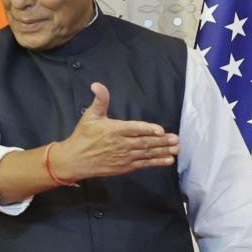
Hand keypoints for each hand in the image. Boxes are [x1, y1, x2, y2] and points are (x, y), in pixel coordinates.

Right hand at [53, 82, 179, 180]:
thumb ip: (100, 100)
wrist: (75, 160)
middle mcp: (121, 144)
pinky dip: (156, 162)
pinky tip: (168, 160)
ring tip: (176, 148)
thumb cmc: (83, 136)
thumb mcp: (90, 115)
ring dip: (162, 151)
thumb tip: (97, 85)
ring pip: (146, 153)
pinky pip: (143, 164)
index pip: (134, 129)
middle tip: (176, 139)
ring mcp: (124, 157)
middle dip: (162, 141)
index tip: (160, 130)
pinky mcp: (125, 166)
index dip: (148, 129)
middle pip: (144, 142)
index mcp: (114, 130)